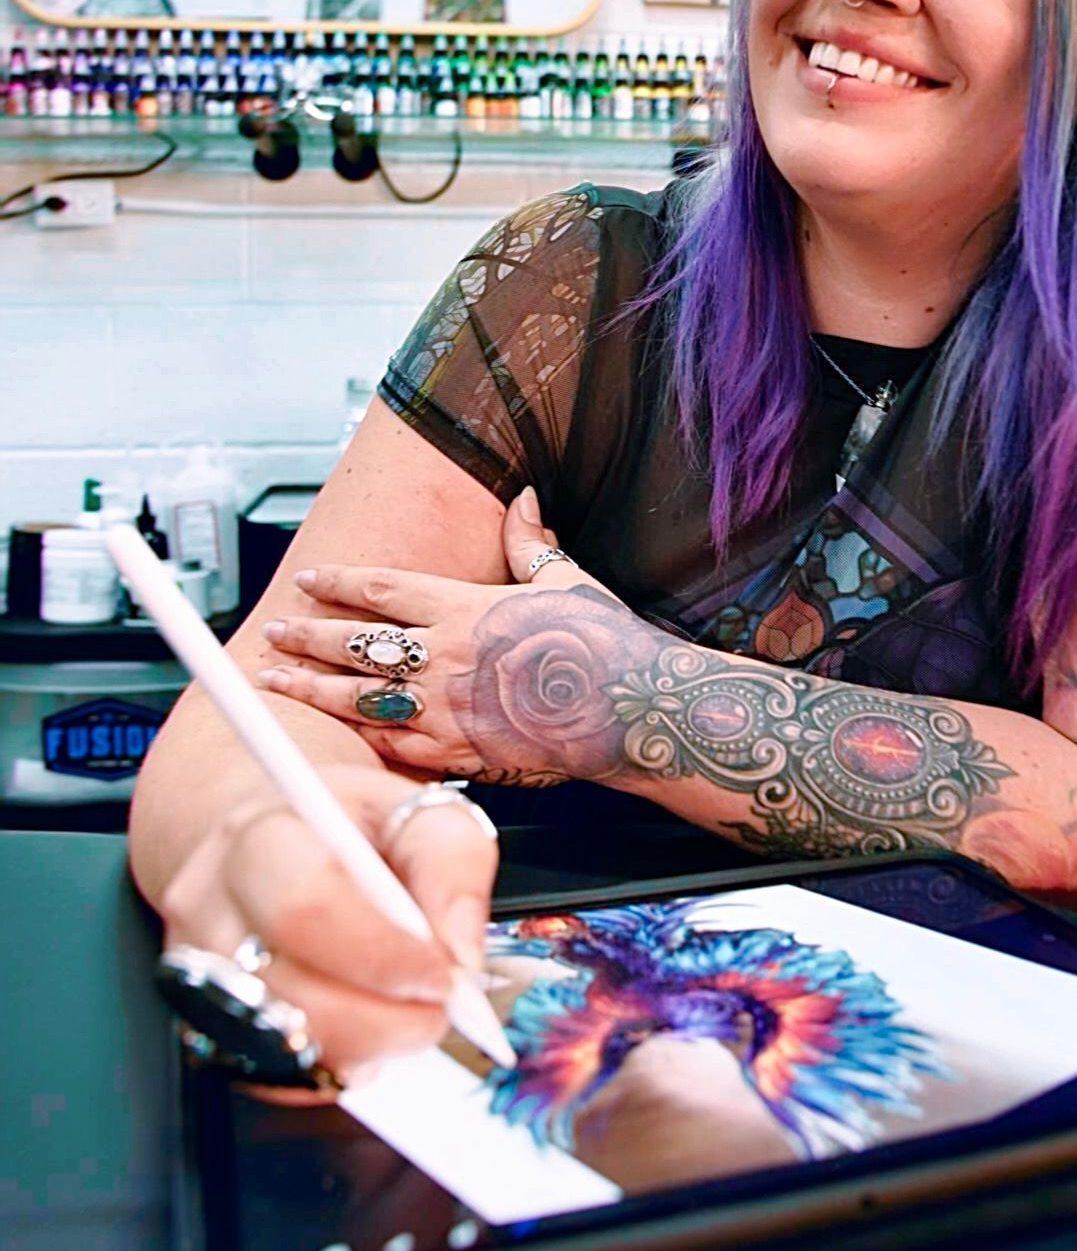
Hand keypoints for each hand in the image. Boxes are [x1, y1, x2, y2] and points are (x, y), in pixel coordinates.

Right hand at [158, 766, 498, 1079]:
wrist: (269, 843)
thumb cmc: (343, 828)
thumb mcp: (414, 809)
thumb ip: (453, 862)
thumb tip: (461, 953)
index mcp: (258, 839)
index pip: (305, 908)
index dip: (385, 954)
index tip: (445, 972)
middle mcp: (210, 913)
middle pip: (292, 995)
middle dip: (388, 1017)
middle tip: (439, 1003)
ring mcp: (201, 981)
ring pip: (287, 1049)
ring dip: (372, 1046)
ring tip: (407, 1008)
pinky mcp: (211, 1033)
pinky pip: (283, 1077)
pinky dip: (343, 1064)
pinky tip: (366, 1022)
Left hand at [256, 489, 630, 783]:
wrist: (629, 709)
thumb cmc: (602, 642)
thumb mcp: (566, 579)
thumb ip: (530, 544)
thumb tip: (522, 499)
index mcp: (463, 607)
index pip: (381, 589)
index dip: (338, 583)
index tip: (308, 580)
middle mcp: (443, 656)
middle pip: (355, 643)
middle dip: (307, 636)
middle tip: (273, 632)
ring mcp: (446, 707)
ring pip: (360, 696)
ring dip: (313, 687)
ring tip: (278, 681)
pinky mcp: (459, 751)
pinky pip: (395, 744)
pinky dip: (363, 737)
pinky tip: (340, 732)